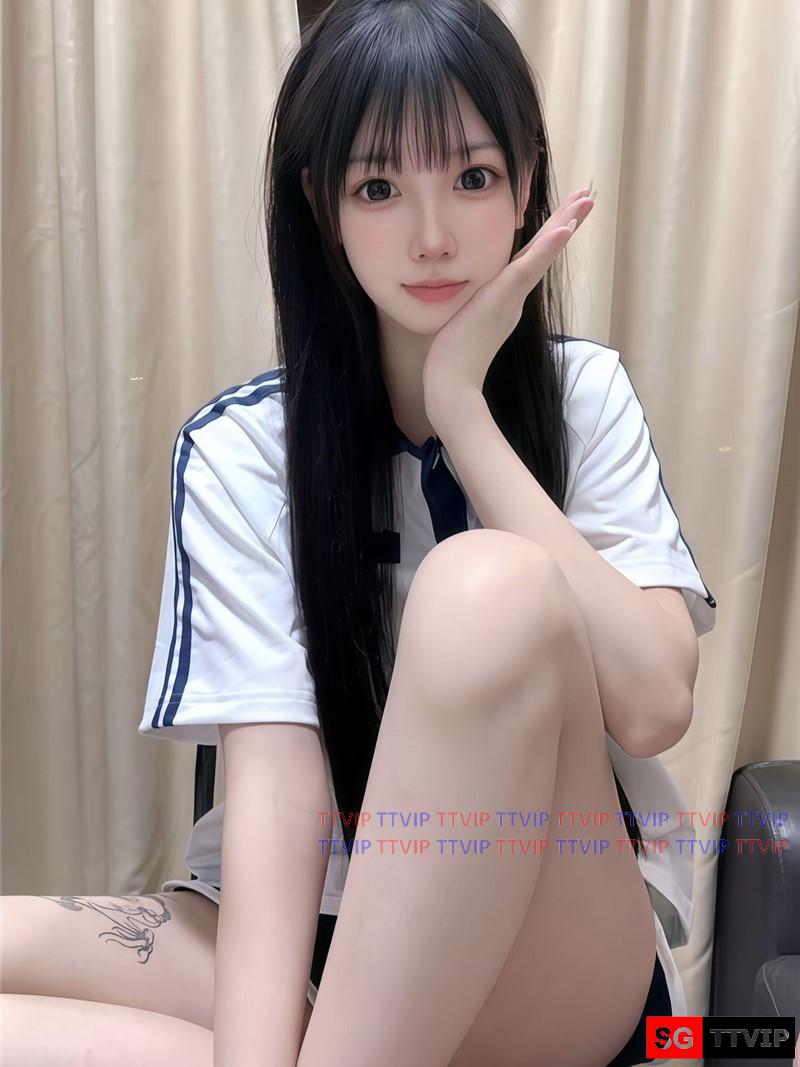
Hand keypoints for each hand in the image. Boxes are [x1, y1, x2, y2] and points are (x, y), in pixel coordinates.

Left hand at [422, 186, 594, 423]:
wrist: (452, 387)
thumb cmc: (453, 360)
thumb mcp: (463, 322)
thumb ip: (471, 308)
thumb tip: (467, 302)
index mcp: (506, 298)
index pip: (529, 258)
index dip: (548, 235)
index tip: (566, 213)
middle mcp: (514, 297)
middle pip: (543, 251)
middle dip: (566, 221)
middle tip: (590, 196)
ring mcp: (511, 298)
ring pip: (541, 254)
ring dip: (565, 225)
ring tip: (586, 201)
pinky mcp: (502, 300)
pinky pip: (526, 269)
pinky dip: (547, 249)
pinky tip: (564, 229)